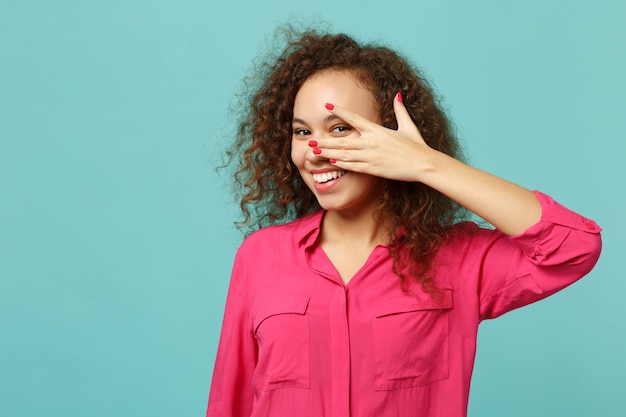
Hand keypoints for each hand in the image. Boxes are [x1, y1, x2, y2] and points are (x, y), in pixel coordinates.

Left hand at [314, 94, 435, 181]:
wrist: (423, 164)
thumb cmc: (417, 146)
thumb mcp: (408, 125)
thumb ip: (400, 110)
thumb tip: (398, 94)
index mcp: (377, 130)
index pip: (354, 119)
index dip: (340, 111)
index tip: (328, 106)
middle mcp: (371, 142)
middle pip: (343, 141)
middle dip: (325, 141)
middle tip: (310, 140)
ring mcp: (371, 156)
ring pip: (344, 155)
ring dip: (328, 153)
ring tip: (314, 152)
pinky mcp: (374, 169)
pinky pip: (354, 166)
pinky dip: (342, 164)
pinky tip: (331, 162)